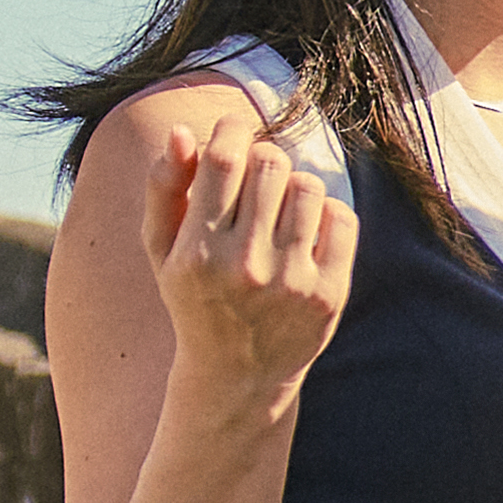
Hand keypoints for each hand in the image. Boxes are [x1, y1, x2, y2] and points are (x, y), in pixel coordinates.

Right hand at [146, 125, 353, 417]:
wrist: (237, 372)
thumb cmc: (194, 297)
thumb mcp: (162, 249)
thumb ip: (165, 187)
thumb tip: (180, 132)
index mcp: (197, 251)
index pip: (224, 160)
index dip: (231, 130)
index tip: (233, 130)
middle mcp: (246, 266)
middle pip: (271, 165)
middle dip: (263, 157)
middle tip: (255, 173)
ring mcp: (292, 281)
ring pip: (308, 187)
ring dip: (293, 185)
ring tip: (277, 207)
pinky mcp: (330, 293)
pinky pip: (341, 218)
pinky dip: (324, 212)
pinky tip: (303, 231)